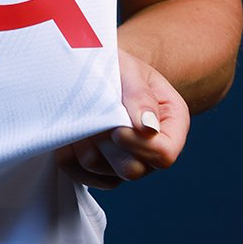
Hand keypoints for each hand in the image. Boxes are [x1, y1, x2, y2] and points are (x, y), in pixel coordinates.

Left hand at [54, 48, 190, 189]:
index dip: (138, 145)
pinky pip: (84, 177)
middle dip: (108, 144)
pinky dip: (72, 157)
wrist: (92, 68)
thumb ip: (140, 96)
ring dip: (87, 147)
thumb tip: (148, 128)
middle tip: (94, 117)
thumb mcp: (128, 70)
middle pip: (133, 170)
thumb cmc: (114, 66)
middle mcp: (152, 149)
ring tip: (82, 118)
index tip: (115, 128)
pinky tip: (72, 132)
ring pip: (106, 176)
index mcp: (171, 123)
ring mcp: (126, 162)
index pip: (164, 154)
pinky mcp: (100, 171)